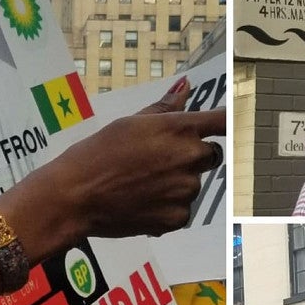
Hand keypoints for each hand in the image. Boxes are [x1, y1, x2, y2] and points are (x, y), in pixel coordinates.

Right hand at [8, 79, 224, 251]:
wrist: (75, 196)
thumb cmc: (97, 153)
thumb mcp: (131, 123)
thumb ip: (165, 108)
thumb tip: (186, 87)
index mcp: (179, 129)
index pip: (222, 121)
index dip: (227, 122)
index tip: (229, 123)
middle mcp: (189, 157)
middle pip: (210, 155)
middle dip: (192, 157)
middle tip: (158, 161)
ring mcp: (186, 190)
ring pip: (192, 184)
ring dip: (176, 184)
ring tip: (141, 185)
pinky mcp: (178, 217)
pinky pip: (182, 209)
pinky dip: (167, 207)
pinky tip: (141, 202)